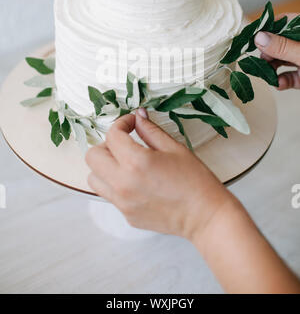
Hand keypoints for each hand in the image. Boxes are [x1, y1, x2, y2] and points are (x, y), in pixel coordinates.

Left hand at [86, 109, 231, 240]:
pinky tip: (137, 181)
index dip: (122, 123)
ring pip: (93, 178)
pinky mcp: (126, 215)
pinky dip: (115, 184)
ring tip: (126, 163)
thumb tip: (138, 116)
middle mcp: (123, 184)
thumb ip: (151, 130)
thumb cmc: (195, 182)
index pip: (113, 135)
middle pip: (93, 156)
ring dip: (105, 166)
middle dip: (106, 144)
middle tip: (125, 143)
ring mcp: (122, 202)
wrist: (205, 216)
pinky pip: (109, 194)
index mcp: (136, 163)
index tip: (132, 123)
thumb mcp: (174, 148)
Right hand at [254, 13, 299, 89]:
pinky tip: (279, 83)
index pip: (284, 22)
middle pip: (280, 43)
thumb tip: (259, 37)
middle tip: (259, 62)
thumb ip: (283, 47)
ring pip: (283, 60)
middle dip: (268, 54)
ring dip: (272, 69)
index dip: (268, 29)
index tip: (252, 38)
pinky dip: (282, 80)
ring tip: (267, 75)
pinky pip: (290, 76)